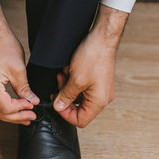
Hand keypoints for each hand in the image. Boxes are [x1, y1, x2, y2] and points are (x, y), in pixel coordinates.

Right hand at [0, 0, 38, 124]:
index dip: (20, 110)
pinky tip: (10, 109)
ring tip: (22, 116)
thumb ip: (25, 89)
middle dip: (16, 117)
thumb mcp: (19, 69)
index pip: (6, 108)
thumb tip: (32, 101)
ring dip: (7, 115)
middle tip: (30, 117)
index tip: (32, 107)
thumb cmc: (3, 45)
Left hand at [53, 4, 128, 127]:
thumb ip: (66, 96)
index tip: (56, 104)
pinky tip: (68, 70)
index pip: (80, 120)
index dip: (65, 115)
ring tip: (62, 75)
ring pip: (77, 97)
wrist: (102, 38)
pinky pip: (81, 87)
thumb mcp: (75, 79)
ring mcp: (99, 89)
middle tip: (58, 86)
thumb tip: (58, 107)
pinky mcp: (96, 81)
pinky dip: (72, 81)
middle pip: (78, 109)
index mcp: (99, 101)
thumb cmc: (93, 57)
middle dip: (65, 98)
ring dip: (66, 88)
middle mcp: (102, 98)